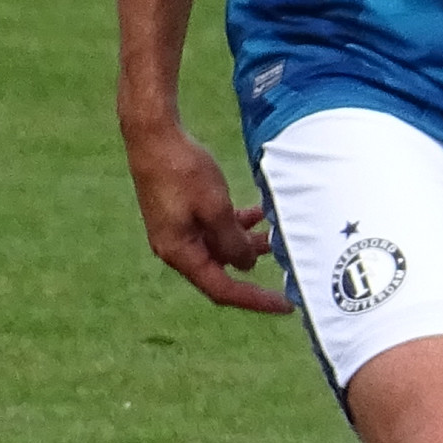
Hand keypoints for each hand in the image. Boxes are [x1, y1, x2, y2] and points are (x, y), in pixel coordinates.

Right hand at [123, 118, 292, 313]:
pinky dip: (236, 224)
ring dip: (248, 241)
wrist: (153, 136)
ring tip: (277, 231)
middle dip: (254, 265)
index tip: (286, 306)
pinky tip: (258, 212)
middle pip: (222, 269)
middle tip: (289, 263)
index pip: (222, 289)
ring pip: (221, 247)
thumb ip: (233, 241)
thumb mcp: (216, 208)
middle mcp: (177, 248)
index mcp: (180, 253)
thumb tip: (246, 266)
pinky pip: (214, 228)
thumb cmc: (183, 170)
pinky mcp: (182, 213)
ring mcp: (179, 231)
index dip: (255, 300)